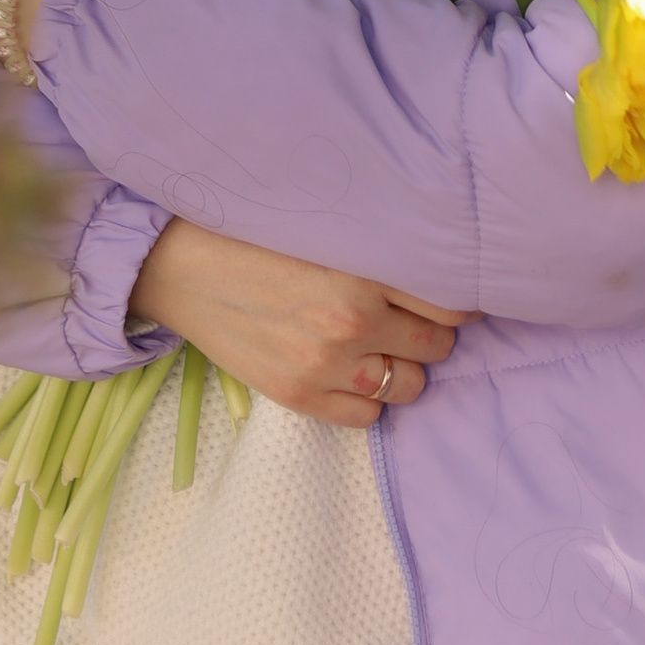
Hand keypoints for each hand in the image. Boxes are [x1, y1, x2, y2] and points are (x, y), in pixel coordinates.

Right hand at [130, 220, 472, 427]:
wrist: (183, 266)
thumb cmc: (256, 235)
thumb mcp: (328, 226)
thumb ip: (381, 249)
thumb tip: (440, 267)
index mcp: (364, 268)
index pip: (450, 303)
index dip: (461, 303)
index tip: (458, 298)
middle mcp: (352, 319)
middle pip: (435, 347)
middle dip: (432, 335)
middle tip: (413, 320)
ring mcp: (326, 363)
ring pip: (408, 386)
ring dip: (404, 369)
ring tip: (384, 347)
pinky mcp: (299, 395)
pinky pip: (368, 418)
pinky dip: (370, 399)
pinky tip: (353, 371)